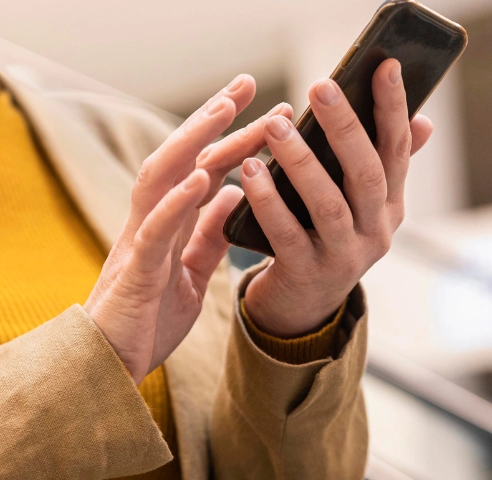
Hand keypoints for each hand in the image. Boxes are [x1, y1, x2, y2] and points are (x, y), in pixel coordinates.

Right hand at [85, 75, 291, 382]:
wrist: (109, 367)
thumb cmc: (146, 323)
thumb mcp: (191, 274)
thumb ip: (206, 235)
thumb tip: (229, 195)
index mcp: (166, 225)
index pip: (198, 167)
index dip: (227, 133)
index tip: (261, 103)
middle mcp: (148, 224)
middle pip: (179, 159)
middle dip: (212, 119)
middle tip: (246, 82)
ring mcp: (138, 244)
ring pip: (160, 180)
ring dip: (190, 143)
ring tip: (222, 111)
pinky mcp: (135, 273)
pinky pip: (154, 231)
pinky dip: (176, 201)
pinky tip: (201, 177)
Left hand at [240, 59, 434, 336]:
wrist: (297, 309)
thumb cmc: (320, 240)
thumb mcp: (357, 207)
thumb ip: (380, 167)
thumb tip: (422, 121)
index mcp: (388, 207)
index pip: (396, 150)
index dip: (392, 108)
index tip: (383, 66)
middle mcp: (375, 232)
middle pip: (366, 173)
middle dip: (346, 127)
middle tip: (320, 86)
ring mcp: (342, 256)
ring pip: (328, 203)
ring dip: (301, 161)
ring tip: (275, 126)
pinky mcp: (305, 274)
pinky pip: (286, 233)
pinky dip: (268, 201)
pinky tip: (249, 172)